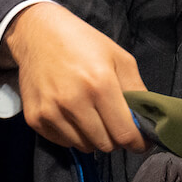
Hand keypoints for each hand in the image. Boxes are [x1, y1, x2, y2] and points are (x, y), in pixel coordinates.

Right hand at [0, 2, 148, 152]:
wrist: (39, 34)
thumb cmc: (85, 43)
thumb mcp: (120, 58)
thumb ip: (137, 91)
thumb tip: (147, 121)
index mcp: (100, 85)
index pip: (124, 133)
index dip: (138, 142)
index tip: (142, 142)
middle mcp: (74, 102)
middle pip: (105, 144)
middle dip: (117, 138)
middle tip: (117, 123)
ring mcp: (51, 112)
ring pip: (84, 146)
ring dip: (95, 138)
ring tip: (94, 115)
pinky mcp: (34, 119)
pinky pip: (63, 142)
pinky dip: (73, 135)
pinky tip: (74, 114)